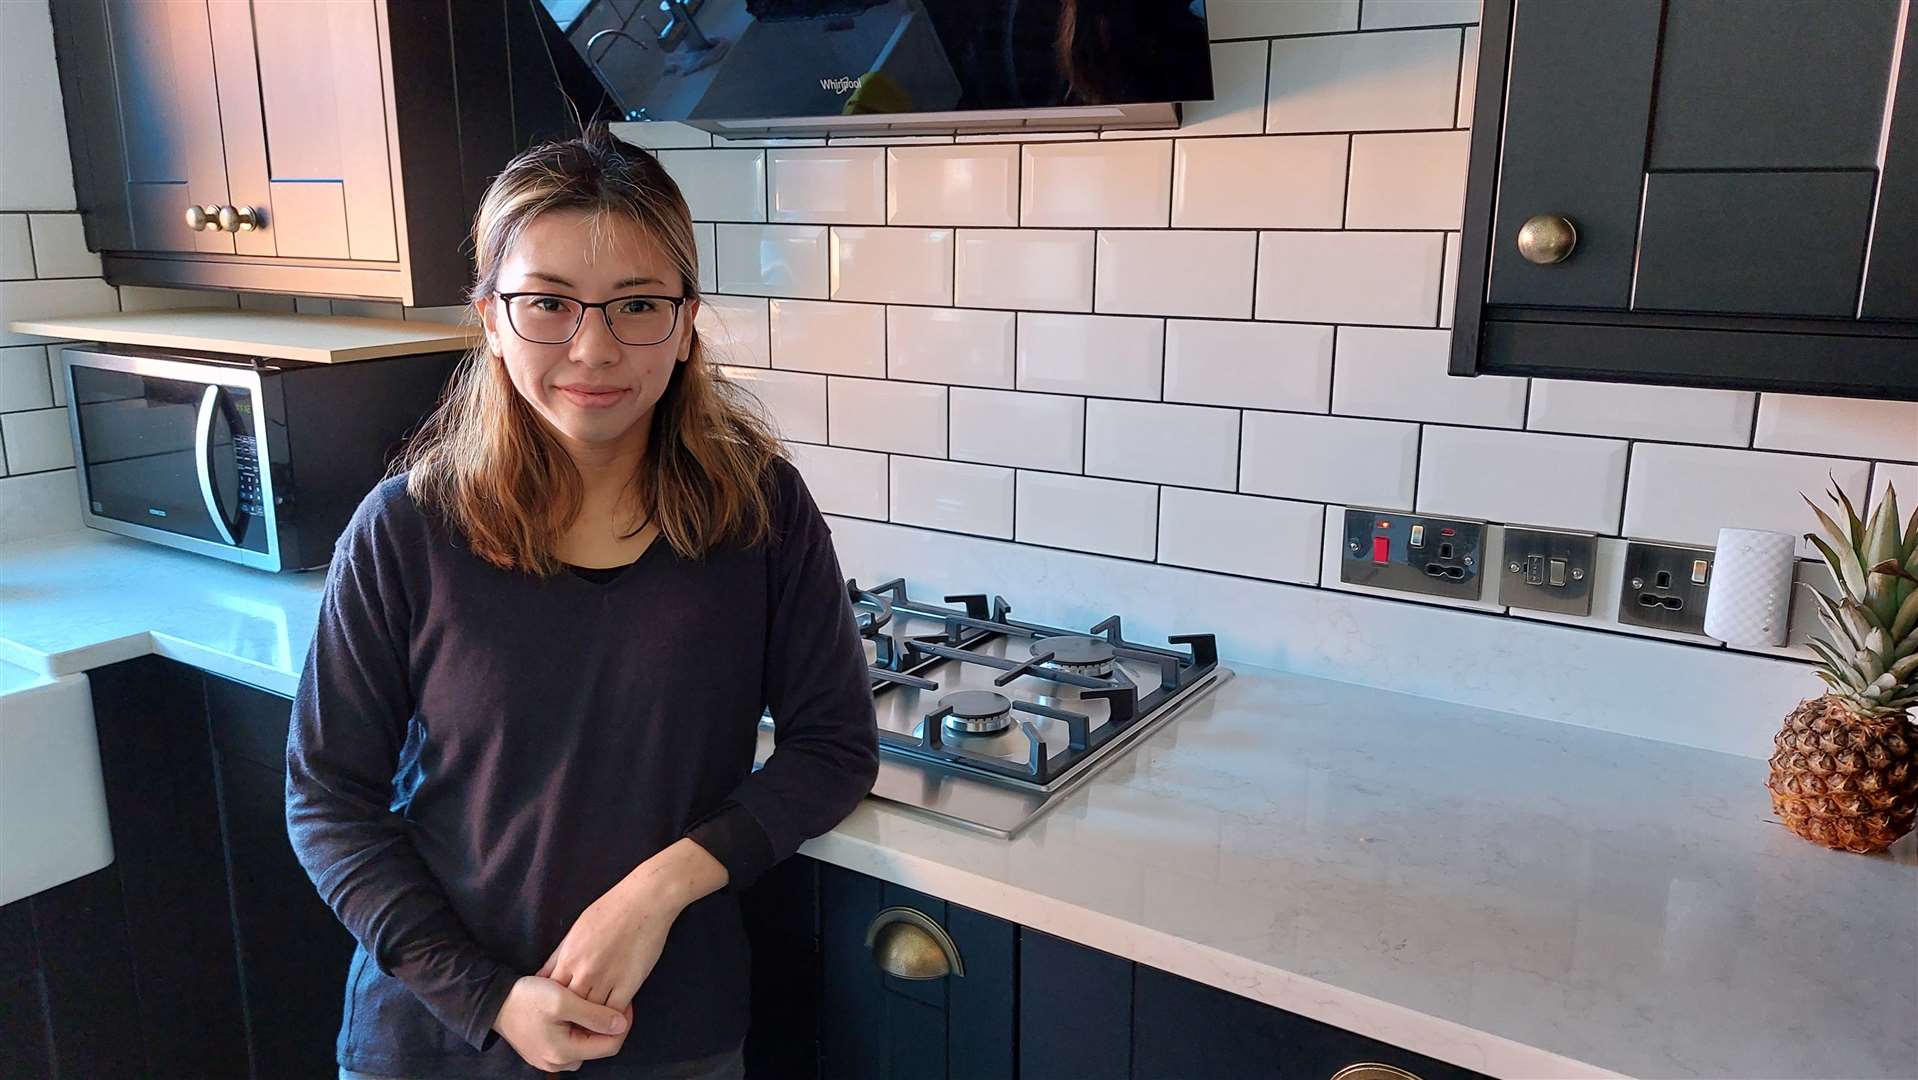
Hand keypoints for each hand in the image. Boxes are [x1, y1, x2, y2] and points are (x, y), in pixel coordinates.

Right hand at [491, 974, 631, 1072]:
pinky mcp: (544, 1052)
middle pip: (599, 1046)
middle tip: (607, 998)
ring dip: (593, 1025)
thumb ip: (593, 1014)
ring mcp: (550, 1060)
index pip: (611, 1045)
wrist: (493, 1001)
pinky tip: (575, 1009)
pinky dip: (579, 1028)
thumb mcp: (562, 1000)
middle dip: (607, 1024)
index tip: (625, 1001)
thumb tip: (621, 1024)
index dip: (623, 1023)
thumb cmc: (526, 998)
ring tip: (590, 1002)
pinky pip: (572, 1042)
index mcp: (564, 1053)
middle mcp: (558, 1063)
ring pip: (586, 1044)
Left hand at [536, 871, 680, 1012]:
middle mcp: (583, 972)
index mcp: (568, 957)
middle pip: (569, 1008)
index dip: (553, 1006)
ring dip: (591, 1021)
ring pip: (591, 1014)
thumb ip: (558, 955)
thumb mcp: (576, 929)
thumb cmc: (610, 909)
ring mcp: (606, 979)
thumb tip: (542, 976)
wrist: (644, 900)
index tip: (557, 1013)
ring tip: (592, 1025)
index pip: (552, 994)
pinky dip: (613, 1019)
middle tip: (572, 1027)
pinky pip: (615, 1013)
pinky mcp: (629, 983)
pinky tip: (614, 1019)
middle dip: (569, 1018)